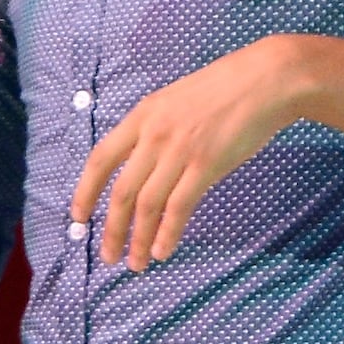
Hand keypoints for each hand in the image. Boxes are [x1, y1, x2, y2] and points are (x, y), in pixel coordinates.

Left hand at [71, 36, 308, 271]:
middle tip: (109, 256)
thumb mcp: (175, 100)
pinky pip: (178, 207)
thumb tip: (145, 166)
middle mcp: (154, 135)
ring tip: (136, 263)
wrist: (265, 80)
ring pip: (147, 205)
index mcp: (142, 116)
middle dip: (111, 229)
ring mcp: (179, 151)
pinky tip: (162, 250)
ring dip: (138, 239)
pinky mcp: (206, 165)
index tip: (79, 217)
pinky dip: (167, 233)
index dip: (85, 192)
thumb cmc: (225, 89)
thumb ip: (156, 130)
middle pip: (121, 191)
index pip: (101, 159)